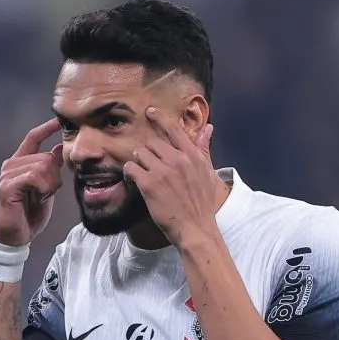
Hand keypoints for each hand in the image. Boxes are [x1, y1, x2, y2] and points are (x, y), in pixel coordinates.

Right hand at [0, 118, 63, 246]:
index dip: (46, 128)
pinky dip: (42, 189)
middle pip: (46, 156)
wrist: (16, 237)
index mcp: (19, 163)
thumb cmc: (29, 214)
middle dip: (55, 177)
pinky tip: (37, 198)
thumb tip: (60, 149)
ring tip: (40, 197)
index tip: (58, 120)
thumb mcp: (46, 188)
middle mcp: (11, 165)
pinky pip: (35, 177)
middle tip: (46, 193)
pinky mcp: (7, 186)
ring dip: (49, 185)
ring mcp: (7, 175)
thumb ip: (51, 169)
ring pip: (43, 166)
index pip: (32, 138)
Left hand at [123, 108, 221, 244]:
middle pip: (152, 143)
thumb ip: (204, 149)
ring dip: (138, 162)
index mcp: (192, 156)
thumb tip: (208, 128)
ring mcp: (162, 171)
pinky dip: (130, 173)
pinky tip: (134, 180)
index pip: (174, 130)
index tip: (150, 111)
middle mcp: (178, 159)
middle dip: (147, 152)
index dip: (160, 118)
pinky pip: (131, 168)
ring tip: (143, 174)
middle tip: (148, 165)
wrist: (195, 227)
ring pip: (140, 154)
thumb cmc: (202, 203)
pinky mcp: (149, 184)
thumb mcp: (207, 173)